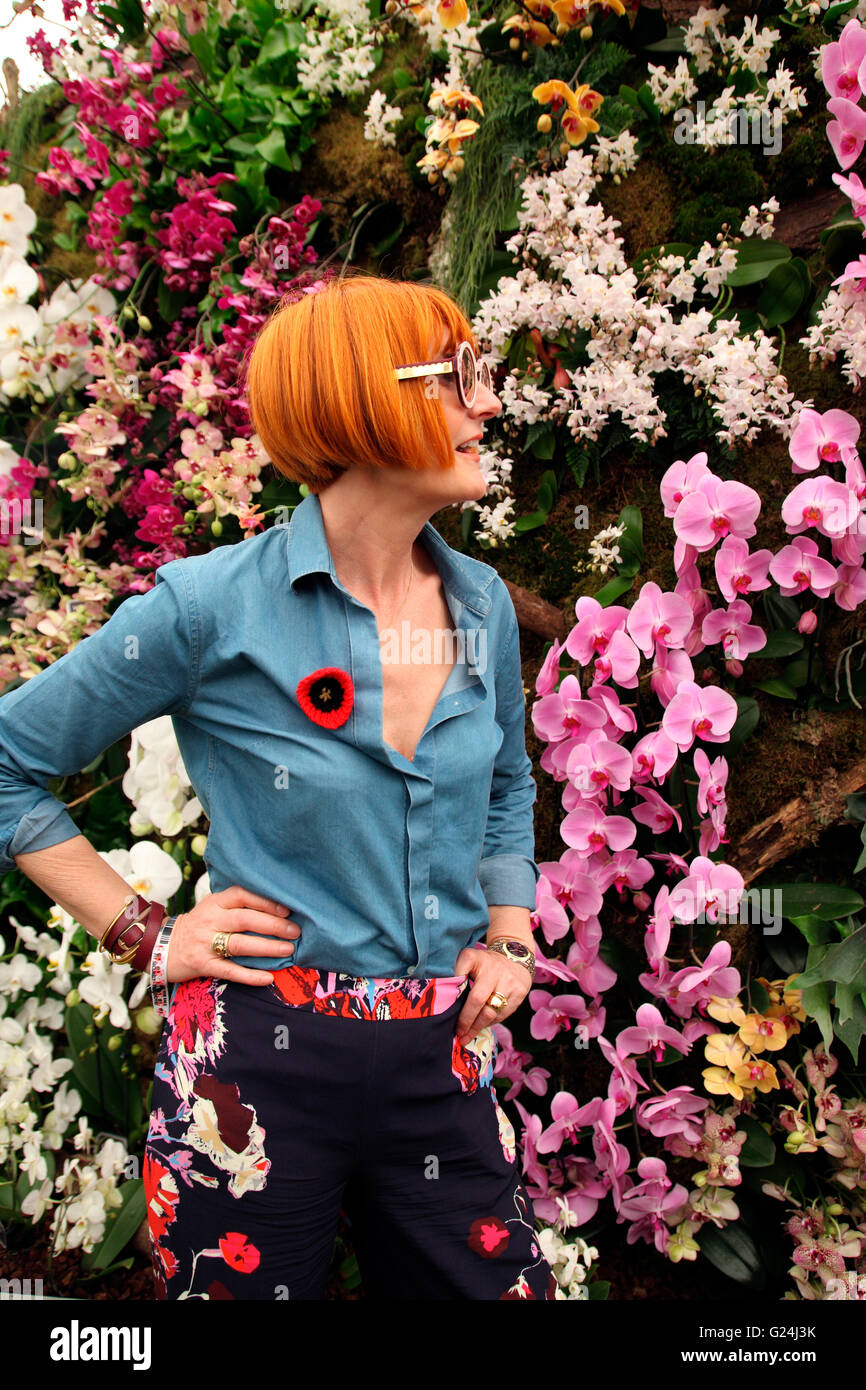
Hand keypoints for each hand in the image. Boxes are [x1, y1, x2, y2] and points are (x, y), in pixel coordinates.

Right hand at [165, 885, 299, 985]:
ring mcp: (205, 943)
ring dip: (267, 948)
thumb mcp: (212, 908)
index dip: (265, 902)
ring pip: (240, 944)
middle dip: (273, 925)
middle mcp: (210, 920)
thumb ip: (237, 906)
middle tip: (295, 931)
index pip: (242, 896)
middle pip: (245, 920)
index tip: (287, 909)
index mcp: (215, 903)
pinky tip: (268, 978)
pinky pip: (229, 971)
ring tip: (288, 950)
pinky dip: (249, 976)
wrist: (162, 945)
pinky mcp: (203, 965)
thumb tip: (277, 909)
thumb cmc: (198, 925)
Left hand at [453, 944, 532, 1045]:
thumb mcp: (468, 960)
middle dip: (466, 1020)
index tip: (446, 1010)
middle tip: (458, 1034)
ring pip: (491, 1012)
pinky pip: (503, 1014)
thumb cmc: (484, 964)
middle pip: (477, 1000)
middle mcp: (494, 969)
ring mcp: (509, 981)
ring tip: (467, 1036)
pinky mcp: (520, 992)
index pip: (460, 975)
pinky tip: (483, 1026)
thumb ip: (456, 974)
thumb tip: (443, 997)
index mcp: (475, 959)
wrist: (514, 956)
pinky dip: (491, 1022)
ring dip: (478, 1027)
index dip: (452, 993)